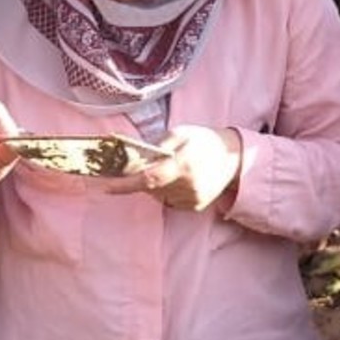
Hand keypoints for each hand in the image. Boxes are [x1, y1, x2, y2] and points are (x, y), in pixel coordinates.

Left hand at [103, 126, 239, 212]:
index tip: (106, 187)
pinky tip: (181, 178)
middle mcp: (188, 186)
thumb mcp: (180, 133)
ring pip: (159, 195)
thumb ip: (157, 146)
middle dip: (143, 177)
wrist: (234, 158)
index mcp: (184, 165)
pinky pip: (170, 200)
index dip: (125, 185)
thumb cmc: (204, 141)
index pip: (148, 179)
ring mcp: (193, 199)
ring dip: (157, 184)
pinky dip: (168, 190)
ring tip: (173, 168)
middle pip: (151, 188)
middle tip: (152, 163)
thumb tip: (133, 160)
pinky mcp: (195, 207)